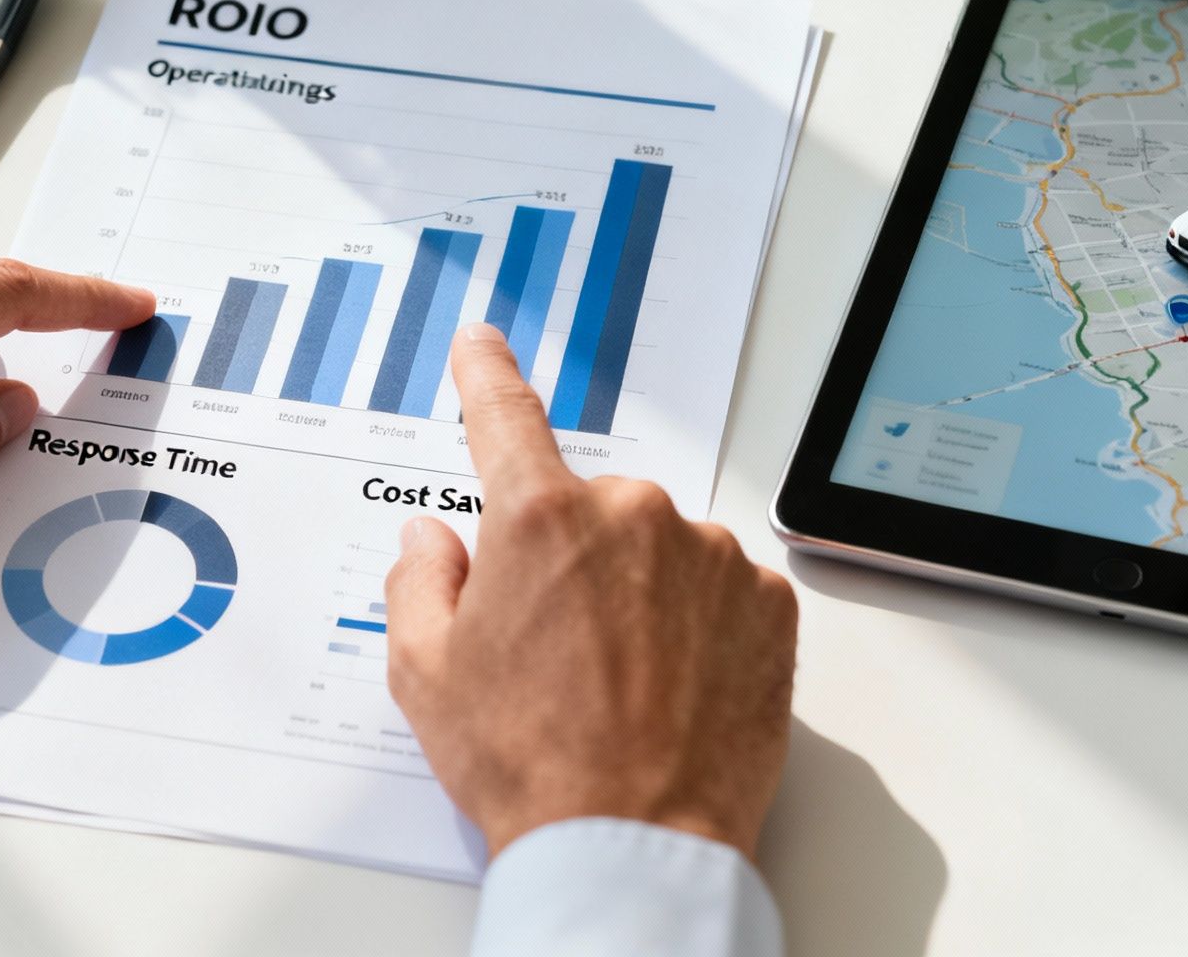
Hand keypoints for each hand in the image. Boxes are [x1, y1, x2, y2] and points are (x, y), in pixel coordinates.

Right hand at [385, 325, 797, 859]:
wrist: (633, 843)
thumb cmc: (531, 764)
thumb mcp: (426, 673)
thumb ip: (420, 582)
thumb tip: (433, 542)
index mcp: (540, 519)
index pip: (504, 417)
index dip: (487, 375)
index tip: (484, 343)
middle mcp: (633, 516)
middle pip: (588, 509)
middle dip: (569, 560)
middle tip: (554, 649)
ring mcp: (710, 556)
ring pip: (659, 549)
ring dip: (638, 592)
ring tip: (618, 683)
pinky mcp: (767, 603)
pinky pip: (719, 588)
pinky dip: (697, 624)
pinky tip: (671, 685)